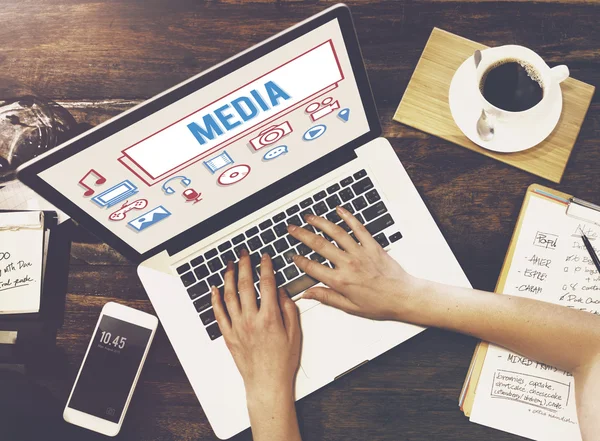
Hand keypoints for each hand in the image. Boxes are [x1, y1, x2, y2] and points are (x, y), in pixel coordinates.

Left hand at [211, 250, 300, 402]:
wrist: (267, 383)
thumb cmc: (282, 362)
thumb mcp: (295, 333)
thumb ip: (288, 309)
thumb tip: (282, 292)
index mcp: (270, 317)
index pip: (267, 284)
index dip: (266, 267)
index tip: (265, 257)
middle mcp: (251, 320)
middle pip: (246, 285)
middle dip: (245, 265)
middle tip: (244, 254)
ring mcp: (238, 327)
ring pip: (229, 296)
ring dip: (229, 277)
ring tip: (230, 265)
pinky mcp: (229, 335)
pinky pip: (219, 314)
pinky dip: (215, 299)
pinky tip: (214, 289)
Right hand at [288, 205, 425, 320]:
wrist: (403, 296)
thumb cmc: (379, 303)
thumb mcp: (350, 307)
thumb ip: (327, 297)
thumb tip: (308, 294)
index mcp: (340, 280)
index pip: (312, 267)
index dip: (299, 261)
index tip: (292, 256)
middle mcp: (348, 263)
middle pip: (319, 245)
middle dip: (302, 235)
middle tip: (291, 229)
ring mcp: (360, 252)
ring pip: (336, 232)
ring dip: (320, 222)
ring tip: (309, 217)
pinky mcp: (372, 245)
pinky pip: (358, 227)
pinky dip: (348, 217)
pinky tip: (339, 210)